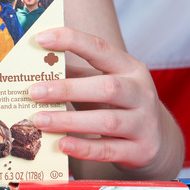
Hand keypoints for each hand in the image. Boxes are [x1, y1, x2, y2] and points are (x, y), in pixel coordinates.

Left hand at [28, 27, 183, 179]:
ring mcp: (145, 123)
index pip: (100, 48)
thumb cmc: (116, 105)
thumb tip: (33, 66)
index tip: (40, 38)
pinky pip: (109, 150)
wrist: (156, 141)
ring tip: (39, 120)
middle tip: (34, 92)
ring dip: (69, 120)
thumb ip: (73, 74)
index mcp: (129, 68)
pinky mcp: (142, 151)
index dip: (71, 40)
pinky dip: (84, 148)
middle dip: (67, 89)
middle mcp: (141, 93)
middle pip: (107, 88)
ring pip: (107, 121)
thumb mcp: (100, 83)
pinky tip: (61, 144)